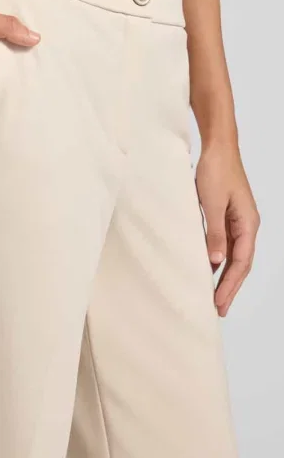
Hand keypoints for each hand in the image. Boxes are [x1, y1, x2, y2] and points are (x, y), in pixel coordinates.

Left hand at [195, 144, 259, 316]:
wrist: (217, 148)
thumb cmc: (216, 171)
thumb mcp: (212, 204)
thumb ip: (214, 232)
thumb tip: (216, 262)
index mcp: (248, 224)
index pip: (241, 262)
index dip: (230, 285)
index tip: (218, 303)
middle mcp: (246, 225)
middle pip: (240, 263)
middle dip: (230, 287)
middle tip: (218, 309)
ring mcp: (237, 220)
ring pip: (233, 255)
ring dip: (225, 276)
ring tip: (215, 296)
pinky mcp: (226, 215)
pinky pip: (225, 243)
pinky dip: (218, 259)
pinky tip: (209, 268)